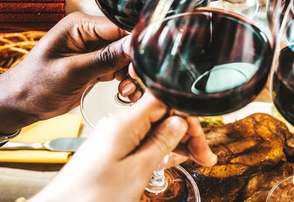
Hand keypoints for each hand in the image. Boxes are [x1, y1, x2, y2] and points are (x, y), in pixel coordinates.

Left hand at [0, 13, 129, 134]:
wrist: (17, 104)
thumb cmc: (34, 85)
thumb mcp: (72, 72)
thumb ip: (105, 58)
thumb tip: (135, 44)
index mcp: (80, 26)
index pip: (119, 26)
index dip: (135, 44)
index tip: (144, 63)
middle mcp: (89, 34)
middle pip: (126, 42)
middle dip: (133, 63)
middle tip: (132, 82)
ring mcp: (93, 50)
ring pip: (126, 57)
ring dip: (131, 75)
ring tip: (126, 91)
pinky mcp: (95, 65)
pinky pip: (119, 69)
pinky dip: (126, 81)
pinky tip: (125, 93)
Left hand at [30, 94, 214, 201]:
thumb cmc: (89, 196)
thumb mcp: (136, 171)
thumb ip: (161, 144)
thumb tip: (179, 123)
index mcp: (124, 122)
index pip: (166, 100)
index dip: (187, 116)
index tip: (200, 140)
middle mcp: (119, 124)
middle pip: (163, 115)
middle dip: (187, 133)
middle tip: (204, 156)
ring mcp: (115, 137)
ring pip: (155, 129)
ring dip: (177, 143)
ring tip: (195, 159)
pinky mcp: (111, 150)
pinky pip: (143, 141)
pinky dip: (160, 149)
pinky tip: (171, 159)